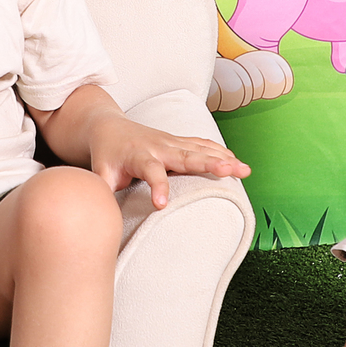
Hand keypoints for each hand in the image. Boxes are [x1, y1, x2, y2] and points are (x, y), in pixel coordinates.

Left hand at [87, 112, 249, 209]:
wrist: (108, 128)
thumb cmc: (106, 156)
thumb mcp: (99, 174)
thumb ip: (102, 193)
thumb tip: (101, 218)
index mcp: (139, 157)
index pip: (150, 171)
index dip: (157, 187)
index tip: (162, 205)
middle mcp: (159, 147)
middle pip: (186, 155)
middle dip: (209, 164)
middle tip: (230, 172)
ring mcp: (172, 142)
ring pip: (201, 150)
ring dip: (224, 159)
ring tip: (245, 170)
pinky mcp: (179, 141)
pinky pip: (203, 146)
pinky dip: (220, 153)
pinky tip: (237, 162)